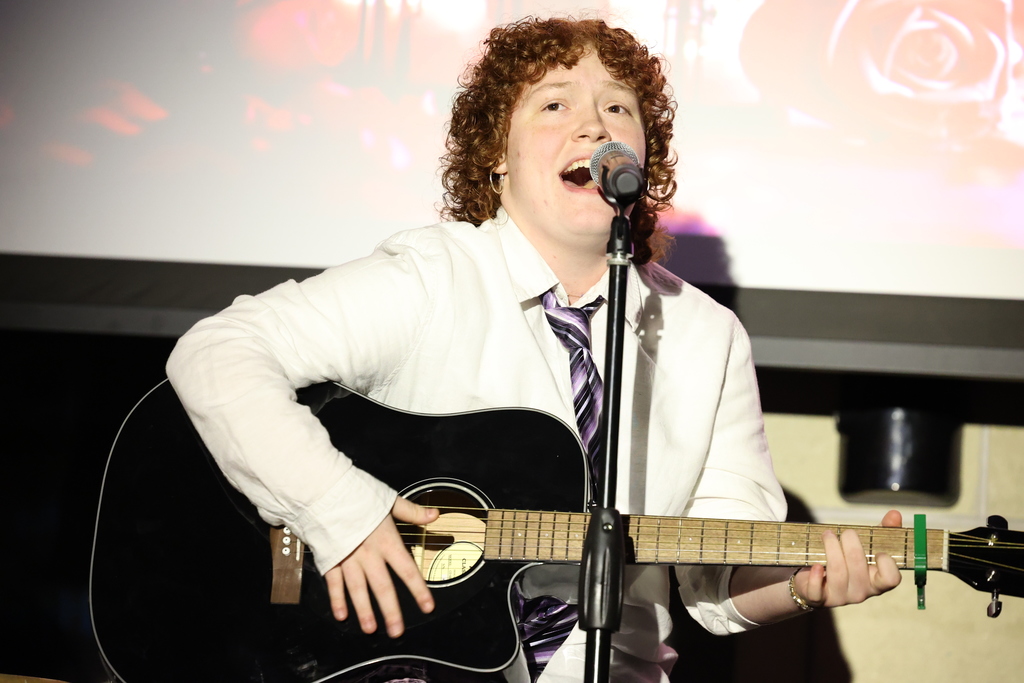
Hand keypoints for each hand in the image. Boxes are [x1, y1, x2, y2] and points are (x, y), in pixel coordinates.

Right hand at [324, 497, 437, 637]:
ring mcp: (348, 558)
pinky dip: (337, 599)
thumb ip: (412, 512)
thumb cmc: (357, 494)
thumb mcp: (389, 500)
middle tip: (397, 631)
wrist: (324, 492)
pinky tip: (342, 615)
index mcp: (386, 541)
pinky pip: (334, 583)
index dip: (418, 589)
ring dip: (364, 611)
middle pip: (383, 587)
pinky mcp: (329, 559)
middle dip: (391, 611)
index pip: (407, 569)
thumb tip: (435, 514)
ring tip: (371, 629)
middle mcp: (368, 554)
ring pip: (358, 590)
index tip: (428, 606)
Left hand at [794, 509, 902, 607]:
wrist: (815, 578)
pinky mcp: (819, 598)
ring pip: (838, 574)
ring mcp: (840, 597)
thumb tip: (895, 513)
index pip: (890, 579)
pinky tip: (815, 565)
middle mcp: (860, 592)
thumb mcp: (865, 546)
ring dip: (831, 549)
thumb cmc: (846, 559)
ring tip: (827, 535)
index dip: (887, 564)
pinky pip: (817, 591)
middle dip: (851, 545)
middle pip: (859, 569)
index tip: (878, 551)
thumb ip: (881, 531)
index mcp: (876, 581)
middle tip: (846, 532)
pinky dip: (815, 577)